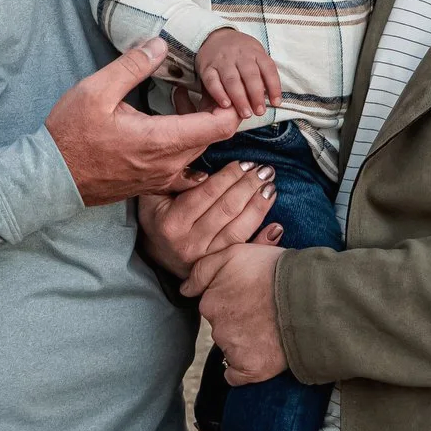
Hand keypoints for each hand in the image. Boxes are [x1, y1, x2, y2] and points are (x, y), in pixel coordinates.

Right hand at [47, 39, 239, 205]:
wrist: (51, 177)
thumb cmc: (70, 134)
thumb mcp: (96, 90)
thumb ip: (132, 66)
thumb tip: (160, 44)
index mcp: (161, 140)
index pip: (221, 126)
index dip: (230, 103)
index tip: (217, 84)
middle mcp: (169, 164)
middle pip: (214, 137)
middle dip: (212, 109)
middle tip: (193, 85)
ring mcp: (162, 179)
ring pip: (199, 151)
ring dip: (198, 126)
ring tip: (178, 101)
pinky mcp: (153, 186)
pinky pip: (185, 169)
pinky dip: (188, 148)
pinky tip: (173, 133)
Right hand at [137, 163, 281, 279]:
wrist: (157, 253)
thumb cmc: (158, 217)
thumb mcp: (155, 196)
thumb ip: (176, 181)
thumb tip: (205, 172)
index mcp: (172, 223)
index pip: (207, 194)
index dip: (229, 176)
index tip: (246, 163)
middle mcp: (189, 243)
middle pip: (226, 210)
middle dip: (249, 186)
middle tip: (265, 170)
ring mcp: (205, 259)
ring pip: (238, 230)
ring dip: (259, 207)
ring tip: (270, 188)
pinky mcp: (218, 267)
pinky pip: (243, 253)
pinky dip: (262, 241)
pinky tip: (276, 227)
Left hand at [191, 244, 287, 383]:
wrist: (310, 297)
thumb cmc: (276, 270)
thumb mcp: (234, 253)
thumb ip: (202, 270)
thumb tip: (184, 289)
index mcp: (209, 301)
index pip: (213, 305)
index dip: (233, 299)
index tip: (251, 297)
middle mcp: (216, 327)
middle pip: (222, 327)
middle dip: (238, 321)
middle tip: (265, 311)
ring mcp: (232, 350)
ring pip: (231, 348)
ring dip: (246, 342)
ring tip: (272, 328)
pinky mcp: (250, 369)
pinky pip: (237, 375)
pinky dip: (247, 368)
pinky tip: (264, 353)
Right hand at [196, 28, 282, 118]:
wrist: (214, 36)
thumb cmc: (241, 52)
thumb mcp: (256, 54)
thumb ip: (263, 73)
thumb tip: (271, 98)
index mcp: (255, 52)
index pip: (268, 69)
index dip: (274, 87)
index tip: (276, 103)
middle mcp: (240, 55)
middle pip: (250, 76)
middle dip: (256, 96)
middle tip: (259, 112)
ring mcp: (222, 61)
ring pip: (232, 80)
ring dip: (239, 98)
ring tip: (245, 113)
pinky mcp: (207, 67)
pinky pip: (212, 81)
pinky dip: (219, 94)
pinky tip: (226, 105)